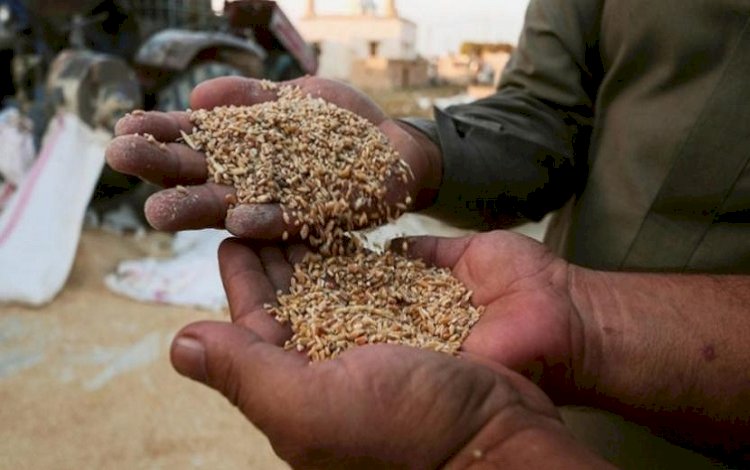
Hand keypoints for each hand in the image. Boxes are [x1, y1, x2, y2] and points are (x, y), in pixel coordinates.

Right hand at [105, 76, 441, 237]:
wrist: (397, 148)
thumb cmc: (343, 124)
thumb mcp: (298, 98)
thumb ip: (253, 98)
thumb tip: (198, 96)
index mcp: (244, 150)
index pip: (195, 142)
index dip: (161, 135)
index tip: (124, 126)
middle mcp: (254, 182)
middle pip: (201, 176)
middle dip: (162, 168)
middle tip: (119, 159)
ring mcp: (282, 204)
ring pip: (233, 207)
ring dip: (197, 208)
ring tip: (157, 210)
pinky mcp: (319, 220)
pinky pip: (289, 223)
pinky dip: (265, 222)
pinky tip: (237, 220)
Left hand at [169, 238, 596, 468]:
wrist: (516, 421)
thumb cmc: (413, 425)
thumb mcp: (315, 406)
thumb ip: (247, 373)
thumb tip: (179, 345)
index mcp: (307, 385)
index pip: (260, 326)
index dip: (242, 280)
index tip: (226, 236)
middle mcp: (343, 354)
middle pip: (297, 294)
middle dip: (274, 249)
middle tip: (253, 202)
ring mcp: (387, 324)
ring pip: (337, 275)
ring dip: (312, 238)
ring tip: (290, 198)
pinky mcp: (427, 297)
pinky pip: (385, 265)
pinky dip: (364, 241)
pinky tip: (345, 215)